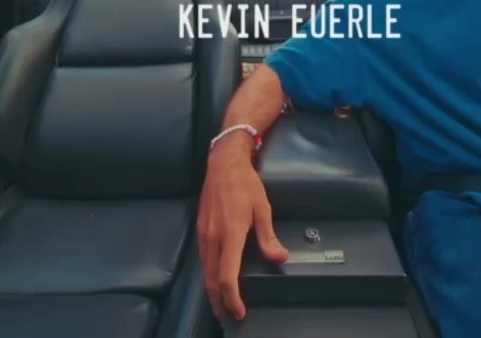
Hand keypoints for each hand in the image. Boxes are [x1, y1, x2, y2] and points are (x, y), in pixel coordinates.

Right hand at [197, 142, 289, 321]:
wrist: (223, 163)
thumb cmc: (246, 184)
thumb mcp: (263, 208)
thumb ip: (268, 236)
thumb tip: (280, 258)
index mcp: (230, 234)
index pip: (226, 276)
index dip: (232, 298)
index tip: (239, 312)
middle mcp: (212, 237)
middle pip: (211, 279)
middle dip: (218, 302)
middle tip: (227, 317)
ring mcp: (203, 233)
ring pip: (204, 270)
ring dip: (212, 290)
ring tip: (221, 304)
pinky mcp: (200, 229)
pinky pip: (202, 259)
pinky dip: (208, 275)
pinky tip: (214, 279)